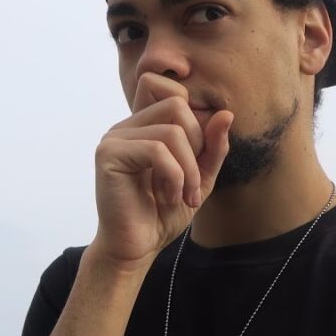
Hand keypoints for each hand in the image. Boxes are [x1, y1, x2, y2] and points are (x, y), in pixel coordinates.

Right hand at [93, 72, 232, 269]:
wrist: (136, 248)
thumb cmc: (163, 213)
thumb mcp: (200, 177)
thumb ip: (213, 147)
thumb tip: (226, 114)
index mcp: (145, 125)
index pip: (169, 87)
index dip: (192, 108)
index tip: (199, 150)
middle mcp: (127, 125)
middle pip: (177, 105)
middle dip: (197, 145)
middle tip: (193, 183)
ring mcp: (115, 137)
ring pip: (172, 131)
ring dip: (188, 170)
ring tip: (184, 196)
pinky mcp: (108, 154)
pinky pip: (157, 150)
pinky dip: (174, 177)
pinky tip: (169, 198)